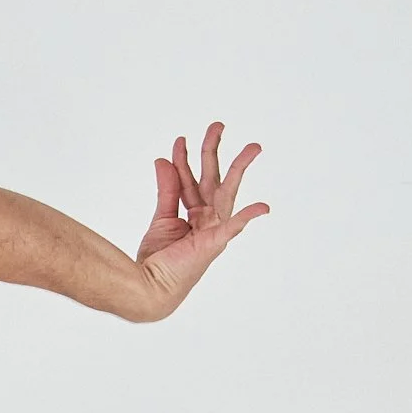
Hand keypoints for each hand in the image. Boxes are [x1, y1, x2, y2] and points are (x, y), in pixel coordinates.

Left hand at [132, 123, 268, 320]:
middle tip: (217, 124)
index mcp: (195, 214)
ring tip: (253, 147)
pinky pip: (233, 228)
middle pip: (212, 178)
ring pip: (226, 192)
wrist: (148, 288)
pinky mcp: (214, 243)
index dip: (183, 159)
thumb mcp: (161, 218)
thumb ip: (167, 189)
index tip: (179, 140)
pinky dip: (248, 217)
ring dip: (238, 168)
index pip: (189, 180)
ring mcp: (213, 230)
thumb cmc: (157, 261)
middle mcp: (207, 219)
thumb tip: (162, 160)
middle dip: (213, 150)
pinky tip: (263, 207)